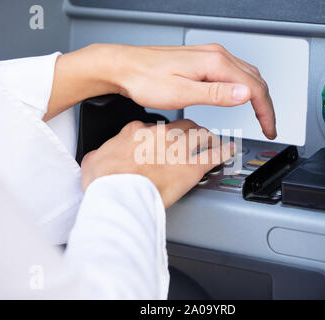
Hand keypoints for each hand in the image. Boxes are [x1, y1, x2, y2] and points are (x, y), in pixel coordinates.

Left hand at [46, 43, 275, 138]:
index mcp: (215, 63)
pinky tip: (240, 96)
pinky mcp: (201, 60)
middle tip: (268, 126)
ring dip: (257, 95)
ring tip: (260, 115)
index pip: (255, 88)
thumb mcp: (182, 93)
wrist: (125, 67)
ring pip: (246, 74)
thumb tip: (245, 94)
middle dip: (266, 105)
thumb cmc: (146, 79)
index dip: (266, 111)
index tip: (270, 128)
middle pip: (255, 79)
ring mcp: (209, 56)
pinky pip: (233, 72)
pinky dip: (244, 87)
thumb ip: (216, 94)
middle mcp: (215, 55)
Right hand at [80, 119, 234, 207]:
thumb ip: (103, 153)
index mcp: (137, 132)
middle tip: (192, 137)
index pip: (153, 126)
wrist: (117, 194)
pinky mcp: (191, 167)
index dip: (161, 134)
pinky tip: (229, 151)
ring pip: (200, 135)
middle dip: (189, 130)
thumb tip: (101, 157)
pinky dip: (224, 152)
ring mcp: (177, 149)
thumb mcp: (94, 160)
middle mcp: (159, 135)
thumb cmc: (106, 181)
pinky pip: (214, 155)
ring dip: (207, 138)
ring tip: (212, 140)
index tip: (163, 140)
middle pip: (181, 126)